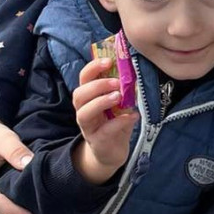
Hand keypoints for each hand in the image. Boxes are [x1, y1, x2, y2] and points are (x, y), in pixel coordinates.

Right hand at [73, 58, 138, 183]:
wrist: (112, 152)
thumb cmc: (115, 123)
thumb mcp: (120, 104)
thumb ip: (124, 90)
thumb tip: (134, 72)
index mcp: (89, 98)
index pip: (84, 79)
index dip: (93, 68)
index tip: (108, 61)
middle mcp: (84, 111)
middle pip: (79, 95)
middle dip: (97, 85)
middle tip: (116, 82)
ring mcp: (88, 127)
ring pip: (84, 113)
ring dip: (101, 102)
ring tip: (119, 97)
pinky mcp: (98, 141)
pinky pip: (104, 130)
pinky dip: (119, 122)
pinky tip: (132, 116)